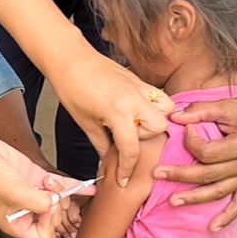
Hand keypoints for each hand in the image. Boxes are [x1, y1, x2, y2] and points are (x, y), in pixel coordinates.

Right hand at [0, 135, 76, 237]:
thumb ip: (37, 203)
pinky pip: (62, 187)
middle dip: (57, 205)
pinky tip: (90, 187)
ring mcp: (34, 197)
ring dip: (60, 190)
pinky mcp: (38, 181)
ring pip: (60, 202)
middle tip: (50, 192)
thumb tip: (56, 203)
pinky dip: (76, 186)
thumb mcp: (14, 193)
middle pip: (55, 220)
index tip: (48, 206)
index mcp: (17, 226)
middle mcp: (27, 214)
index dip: (50, 224)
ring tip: (47, 180)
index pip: (44, 237)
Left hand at [47, 50, 172, 185]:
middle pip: (159, 127)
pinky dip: (153, 106)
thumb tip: (109, 161)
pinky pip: (158, 96)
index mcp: (118, 112)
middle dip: (146, 138)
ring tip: (135, 123)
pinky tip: (136, 112)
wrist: (70, 59)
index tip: (124, 179)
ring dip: (155, 120)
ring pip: (166, 108)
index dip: (127, 168)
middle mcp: (134, 98)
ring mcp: (139, 87)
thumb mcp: (85, 123)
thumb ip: (102, 145)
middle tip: (127, 138)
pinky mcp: (139, 80)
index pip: (132, 148)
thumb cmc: (72, 88)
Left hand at [156, 81, 236, 231]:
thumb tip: (174, 117)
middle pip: (208, 175)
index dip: (191, 142)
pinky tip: (212, 227)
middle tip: (157, 174)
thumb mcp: (228, 106)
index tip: (186, 129)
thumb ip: (201, 110)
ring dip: (195, 198)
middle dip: (180, 175)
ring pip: (218, 192)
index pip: (207, 152)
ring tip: (173, 201)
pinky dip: (228, 217)